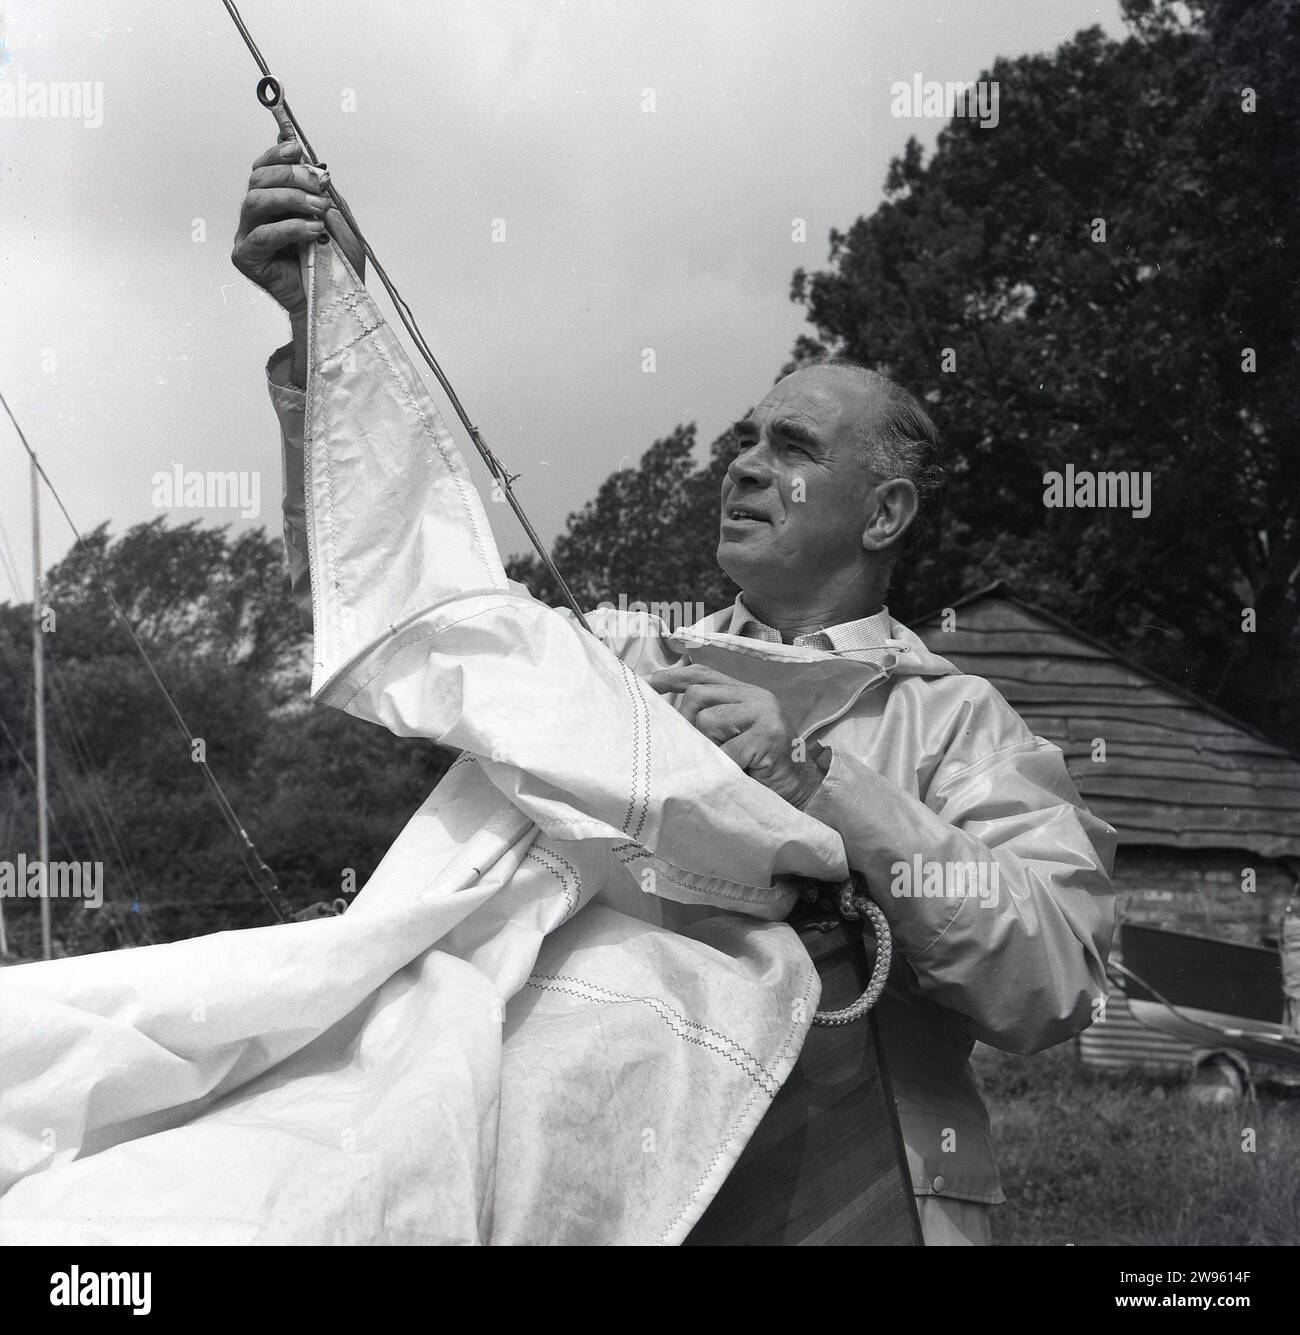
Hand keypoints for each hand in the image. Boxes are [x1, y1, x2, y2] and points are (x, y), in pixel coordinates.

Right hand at [231, 139, 363, 318]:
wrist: (336, 301)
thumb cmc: (335, 264)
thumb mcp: (336, 221)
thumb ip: (323, 193)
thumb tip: (313, 165)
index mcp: (273, 205)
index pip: (264, 170)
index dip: (277, 155)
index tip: (297, 149)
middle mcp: (257, 218)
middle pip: (258, 180)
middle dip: (291, 176)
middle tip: (319, 186)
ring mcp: (249, 237)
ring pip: (255, 201)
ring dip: (290, 199)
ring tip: (319, 210)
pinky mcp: (247, 258)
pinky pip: (262, 235)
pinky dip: (290, 228)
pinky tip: (312, 230)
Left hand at [645, 663, 829, 808]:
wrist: (803, 790)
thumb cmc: (760, 768)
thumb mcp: (733, 737)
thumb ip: (710, 718)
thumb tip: (665, 714)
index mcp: (746, 692)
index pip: (703, 674)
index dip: (672, 677)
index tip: (645, 684)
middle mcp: (756, 696)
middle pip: (697, 695)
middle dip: (688, 723)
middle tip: (704, 749)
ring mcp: (764, 714)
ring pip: (708, 720)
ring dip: (709, 748)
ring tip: (728, 762)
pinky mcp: (768, 736)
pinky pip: (726, 751)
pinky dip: (723, 767)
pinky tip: (736, 774)